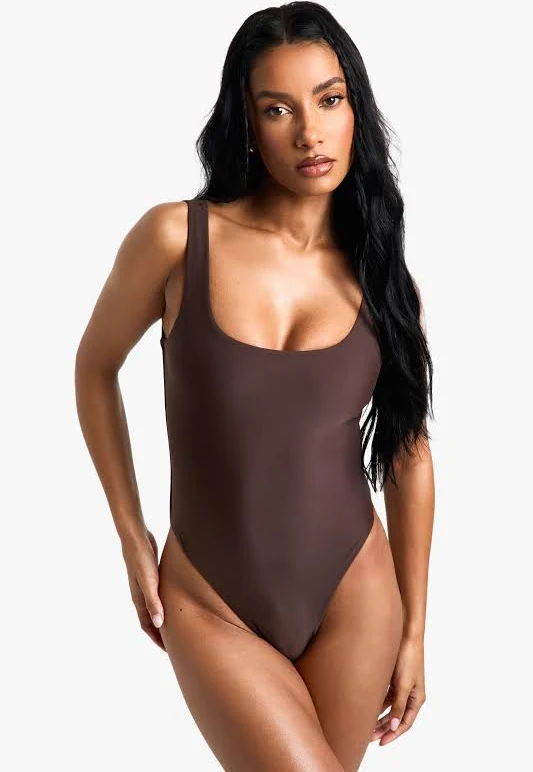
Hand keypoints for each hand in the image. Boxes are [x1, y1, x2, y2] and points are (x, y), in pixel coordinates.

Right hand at [121, 529, 165, 650]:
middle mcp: (141, 594)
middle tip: (175, 643)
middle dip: (161, 632)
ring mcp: (146, 585)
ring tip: (177, 625)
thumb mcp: (149, 581)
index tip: (168, 651)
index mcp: (139, 599)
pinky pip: (158, 595)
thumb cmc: (141, 558)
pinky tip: (175, 600)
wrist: (135, 537)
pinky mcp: (151, 575)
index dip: (157, 639)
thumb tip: (159, 624)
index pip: (148, 625)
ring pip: (155, 607)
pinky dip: (165, 603)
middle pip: (151, 619)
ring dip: (163, 617)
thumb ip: (153, 602)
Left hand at [372, 635, 425, 744]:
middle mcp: (410, 695)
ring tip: (366, 724)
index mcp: (417, 699)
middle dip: (384, 728)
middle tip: (369, 737)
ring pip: (390, 708)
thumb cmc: (408, 659)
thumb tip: (394, 727)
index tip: (381, 742)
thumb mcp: (403, 685)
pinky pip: (386, 696)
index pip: (405, 723)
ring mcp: (402, 687)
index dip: (394, 734)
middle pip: (397, 718)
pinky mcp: (394, 678)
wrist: (406, 636)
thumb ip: (399, 706)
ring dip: (379, 716)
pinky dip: (378, 703)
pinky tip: (367, 707)